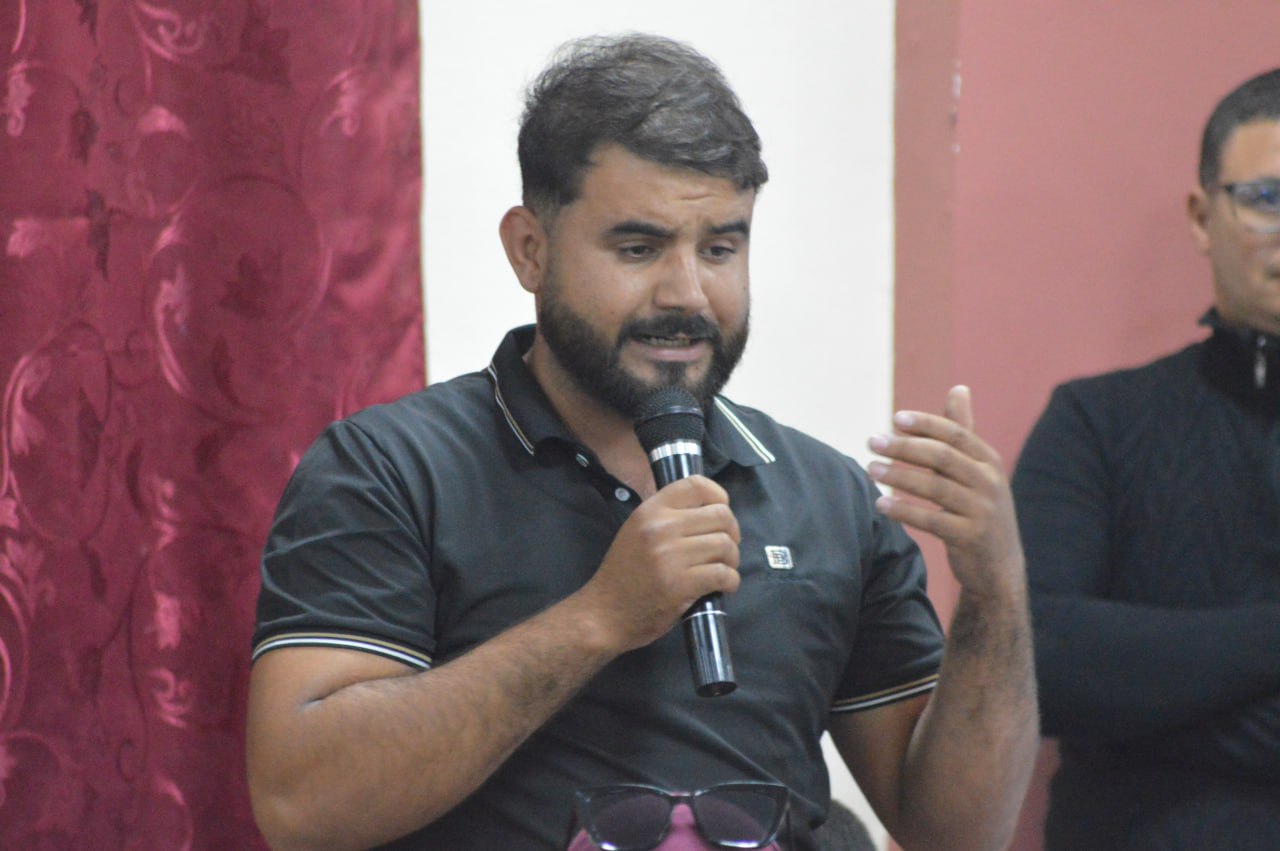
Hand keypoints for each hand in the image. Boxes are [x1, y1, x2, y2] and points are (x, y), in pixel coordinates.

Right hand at [577, 475, 740, 652]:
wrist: (604, 613)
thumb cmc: (623, 574)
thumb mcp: (637, 531)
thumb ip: (667, 516)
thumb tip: (707, 510)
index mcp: (650, 510)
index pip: (696, 485)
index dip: (718, 495)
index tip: (720, 511)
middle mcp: (661, 528)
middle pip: (720, 515)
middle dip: (732, 532)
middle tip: (725, 548)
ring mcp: (671, 556)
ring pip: (725, 545)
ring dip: (732, 559)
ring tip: (723, 568)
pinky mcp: (681, 585)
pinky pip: (723, 574)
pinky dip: (731, 580)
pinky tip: (723, 585)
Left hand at [866, 386, 1022, 592]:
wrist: (999, 567)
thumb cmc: (979, 509)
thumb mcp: (977, 470)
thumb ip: (963, 432)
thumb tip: (958, 388)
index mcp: (988, 461)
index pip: (955, 433)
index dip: (925, 424)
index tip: (895, 419)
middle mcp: (989, 482)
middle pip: (942, 456)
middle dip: (904, 446)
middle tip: (872, 441)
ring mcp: (982, 510)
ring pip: (935, 487)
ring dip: (898, 476)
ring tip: (870, 468)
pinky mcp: (970, 536)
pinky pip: (931, 520)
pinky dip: (904, 510)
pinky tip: (881, 503)